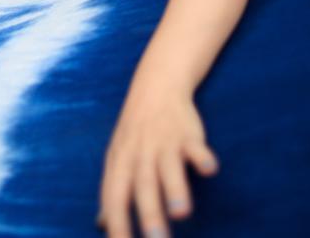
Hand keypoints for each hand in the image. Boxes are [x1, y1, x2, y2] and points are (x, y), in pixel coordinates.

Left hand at [98, 73, 217, 237]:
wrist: (155, 85)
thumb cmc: (135, 131)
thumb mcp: (118, 159)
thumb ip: (113, 192)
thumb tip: (100, 223)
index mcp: (119, 163)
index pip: (114, 197)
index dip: (116, 223)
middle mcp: (139, 154)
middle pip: (142, 186)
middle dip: (149, 215)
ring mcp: (163, 142)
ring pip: (167, 168)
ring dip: (174, 189)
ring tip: (181, 214)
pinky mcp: (186, 133)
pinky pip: (194, 145)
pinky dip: (201, 156)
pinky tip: (209, 170)